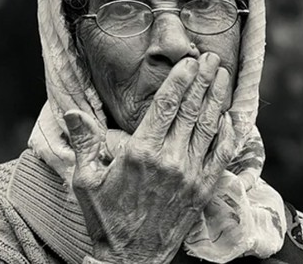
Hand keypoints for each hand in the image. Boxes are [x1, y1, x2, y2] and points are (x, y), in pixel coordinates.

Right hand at [64, 53, 236, 263]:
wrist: (130, 258)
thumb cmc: (105, 218)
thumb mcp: (86, 180)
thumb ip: (84, 142)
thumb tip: (72, 111)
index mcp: (141, 153)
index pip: (166, 106)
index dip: (180, 80)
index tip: (189, 61)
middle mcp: (170, 160)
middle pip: (191, 110)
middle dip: (203, 80)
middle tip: (211, 58)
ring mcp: (191, 176)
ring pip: (209, 128)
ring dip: (217, 98)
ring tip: (222, 76)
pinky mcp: (203, 190)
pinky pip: (221, 156)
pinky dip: (228, 134)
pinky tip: (230, 117)